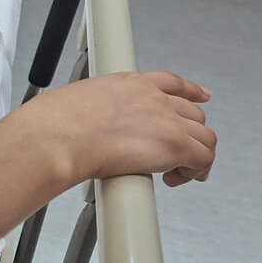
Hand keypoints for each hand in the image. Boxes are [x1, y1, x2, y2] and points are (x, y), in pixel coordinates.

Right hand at [18, 71, 216, 189]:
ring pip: (205, 137)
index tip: (199, 97)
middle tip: (176, 154)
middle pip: (193, 114)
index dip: (191, 92)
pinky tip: (176, 178)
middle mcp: (154, 98)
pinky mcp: (176, 145)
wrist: (59, 137)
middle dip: (190, 133)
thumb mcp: (79, 101)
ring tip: (177, 171)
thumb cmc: (56, 123)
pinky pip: (203, 159)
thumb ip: (99, 111)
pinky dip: (195, 171)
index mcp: (130, 83)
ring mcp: (168, 120)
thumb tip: (90, 126)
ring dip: (196, 155)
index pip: (172, 83)